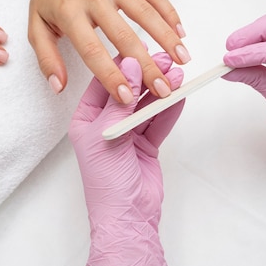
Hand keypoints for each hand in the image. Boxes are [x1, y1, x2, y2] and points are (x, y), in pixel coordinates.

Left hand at [28, 0, 189, 103]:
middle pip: (125, 36)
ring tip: (182, 61)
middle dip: (146, 66)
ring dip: (167, 38)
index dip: (111, 75)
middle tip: (163, 88)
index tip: (127, 96)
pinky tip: (180, 33)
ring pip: (146, 12)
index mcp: (69, 12)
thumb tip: (59, 86)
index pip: (93, 50)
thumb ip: (47, 59)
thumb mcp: (36, 28)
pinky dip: (169, 13)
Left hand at [69, 52, 182, 265]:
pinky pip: (159, 121)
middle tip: (166, 60)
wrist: (127, 217)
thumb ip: (121, 100)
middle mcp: (106, 123)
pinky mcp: (147, 144)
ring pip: (146, 105)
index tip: (140, 48)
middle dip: (147, 76)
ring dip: (161, 91)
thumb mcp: (108, 134)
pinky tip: (179, 94)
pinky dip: (169, 109)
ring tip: (178, 74)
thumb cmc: (107, 181)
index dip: (122, 65)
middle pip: (129, 92)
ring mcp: (128, 134)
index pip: (104, 84)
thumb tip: (130, 64)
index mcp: (86, 119)